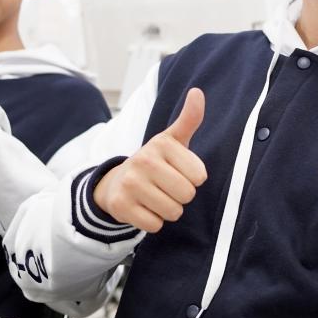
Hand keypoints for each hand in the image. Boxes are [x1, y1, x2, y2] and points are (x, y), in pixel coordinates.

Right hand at [93, 88, 207, 233]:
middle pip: (187, 195)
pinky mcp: (121, 206)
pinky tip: (143, 208)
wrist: (117, 181)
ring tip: (155, 196)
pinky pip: (155, 225)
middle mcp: (143, 160)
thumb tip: (197, 92)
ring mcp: (130, 183)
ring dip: (168, 210)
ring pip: (173, 212)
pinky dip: (153, 221)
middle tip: (165, 186)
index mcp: (161, 144)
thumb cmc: (155, 161)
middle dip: (180, 196)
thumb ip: (189, 118)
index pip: (199, 176)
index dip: (192, 178)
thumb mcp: (172, 140)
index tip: (177, 171)